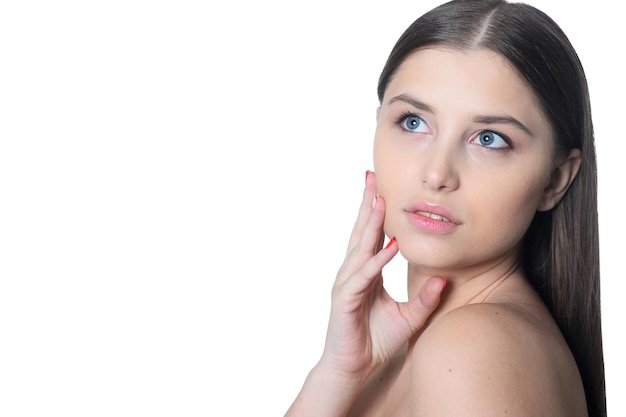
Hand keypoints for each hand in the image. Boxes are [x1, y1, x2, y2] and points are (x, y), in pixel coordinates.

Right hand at [319, 171, 445, 381]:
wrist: (353, 367)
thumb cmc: (375, 340)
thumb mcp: (409, 316)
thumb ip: (425, 298)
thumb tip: (444, 279)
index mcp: (366, 272)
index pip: (371, 236)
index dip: (376, 211)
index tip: (382, 187)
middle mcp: (354, 272)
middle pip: (361, 232)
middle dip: (367, 203)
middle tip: (372, 176)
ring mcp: (347, 284)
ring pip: (360, 247)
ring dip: (370, 223)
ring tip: (380, 200)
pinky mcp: (345, 299)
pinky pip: (364, 276)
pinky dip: (376, 260)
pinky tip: (389, 246)